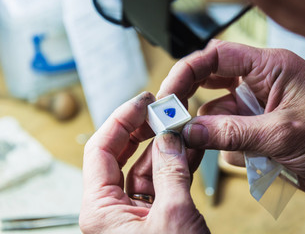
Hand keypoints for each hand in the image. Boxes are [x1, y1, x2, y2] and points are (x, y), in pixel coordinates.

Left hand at [80, 92, 208, 233]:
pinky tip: (189, 148)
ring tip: (180, 125)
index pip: (100, 151)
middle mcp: (113, 209)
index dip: (120, 121)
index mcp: (101, 210)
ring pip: (145, 168)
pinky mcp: (154, 216)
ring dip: (164, 147)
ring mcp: (134, 212)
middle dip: (142, 130)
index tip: (142, 103)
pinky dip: (175, 165)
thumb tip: (170, 139)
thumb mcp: (174, 215)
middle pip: (120, 156)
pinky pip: (161, 183)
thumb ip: (171, 173)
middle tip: (159, 110)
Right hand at [157, 39, 304, 205]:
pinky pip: (227, 136)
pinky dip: (229, 150)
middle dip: (192, 101)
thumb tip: (189, 131)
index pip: (217, 57)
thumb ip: (231, 132)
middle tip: (174, 120)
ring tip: (226, 150)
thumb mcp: (282, 134)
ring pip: (216, 114)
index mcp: (271, 68)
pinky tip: (253, 160)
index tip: (168, 94)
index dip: (188, 71)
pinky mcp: (256, 130)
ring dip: (213, 133)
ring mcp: (256, 109)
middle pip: (211, 82)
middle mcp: (260, 84)